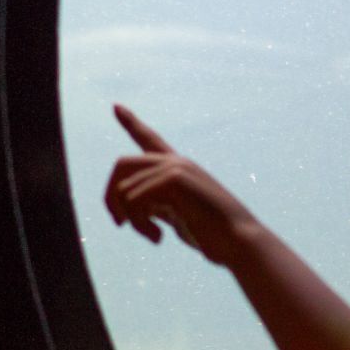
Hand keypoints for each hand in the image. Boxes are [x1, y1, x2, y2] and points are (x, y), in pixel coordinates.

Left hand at [104, 104, 258, 265]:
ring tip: (152, 236)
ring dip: (131, 218)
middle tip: (120, 223)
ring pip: (124, 188)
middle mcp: (177, 162)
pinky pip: (133, 199)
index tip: (116, 107)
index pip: (150, 140)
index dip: (131, 123)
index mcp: (179, 170)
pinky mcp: (175, 179)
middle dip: (110, 197)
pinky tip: (158, 237)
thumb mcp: (179, 217)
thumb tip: (126, 202)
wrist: (239, 242)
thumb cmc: (214, 237)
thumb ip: (156, 204)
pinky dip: (139, 222)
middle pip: (122, 164)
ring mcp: (176, 167)